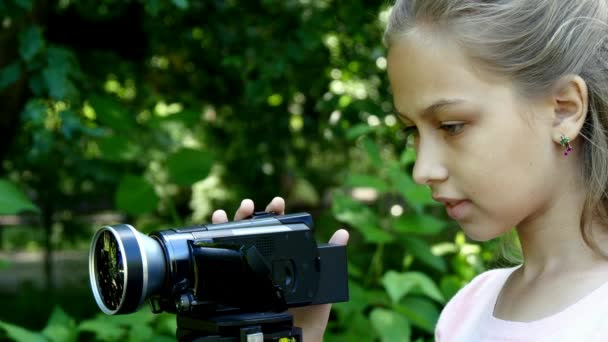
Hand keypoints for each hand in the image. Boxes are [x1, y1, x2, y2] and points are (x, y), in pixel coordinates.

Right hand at [211, 196, 349, 341]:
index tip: (278, 202)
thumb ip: (331, 257)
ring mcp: (247, 273)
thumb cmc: (308, 316)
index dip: (275, 214)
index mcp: (282, 260)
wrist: (293, 340)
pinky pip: (223, 261)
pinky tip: (217, 223)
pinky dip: (216, 238)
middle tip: (251, 205)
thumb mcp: (322, 284)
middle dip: (250, 214)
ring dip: (231, 222)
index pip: (277, 231)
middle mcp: (262, 263)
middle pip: (253, 232)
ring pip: (234, 241)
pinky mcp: (234, 285)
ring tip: (231, 212)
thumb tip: (343, 233)